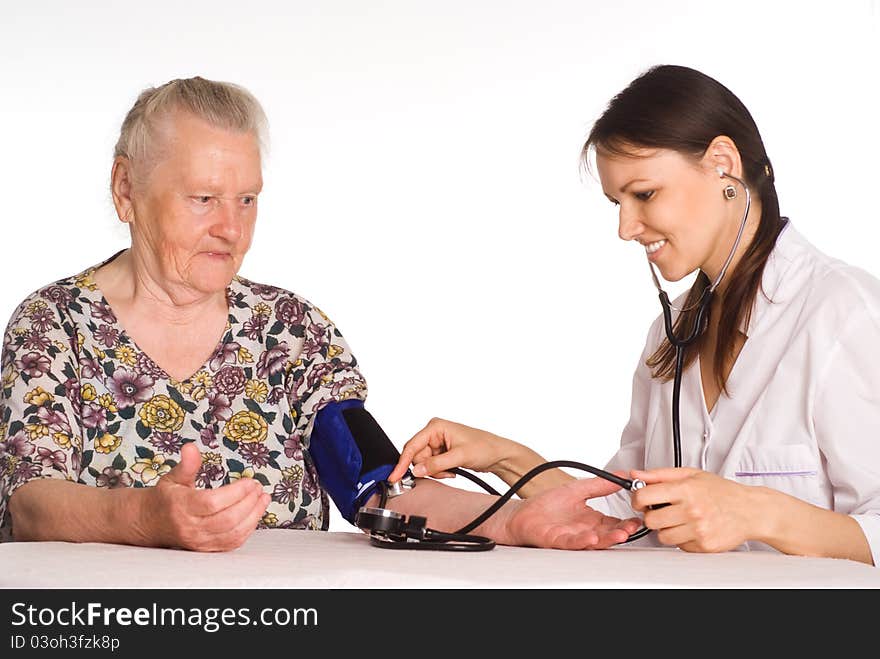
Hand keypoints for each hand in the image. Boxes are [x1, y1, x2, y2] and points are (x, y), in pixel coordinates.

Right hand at [141, 442, 269, 551]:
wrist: (152, 523)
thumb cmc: (166, 498)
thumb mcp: (173, 477)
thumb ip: (186, 464)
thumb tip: (190, 447)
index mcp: (181, 507)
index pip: (212, 502)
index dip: (235, 492)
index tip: (250, 481)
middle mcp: (191, 527)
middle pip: (227, 519)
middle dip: (248, 502)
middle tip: (258, 487)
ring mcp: (200, 541)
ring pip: (233, 533)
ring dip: (254, 515)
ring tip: (263, 498)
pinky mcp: (207, 549)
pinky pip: (233, 543)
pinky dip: (248, 529)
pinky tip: (255, 514)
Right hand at [389, 417, 523, 481]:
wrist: (498, 454)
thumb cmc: (484, 447)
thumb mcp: (459, 457)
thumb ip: (436, 464)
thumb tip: (417, 470)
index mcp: (436, 426)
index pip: (412, 445)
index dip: (402, 462)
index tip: (394, 476)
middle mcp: (434, 433)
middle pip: (416, 456)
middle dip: (427, 468)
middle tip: (444, 472)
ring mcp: (437, 442)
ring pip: (423, 463)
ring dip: (435, 471)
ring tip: (451, 470)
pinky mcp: (441, 452)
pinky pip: (431, 466)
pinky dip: (439, 471)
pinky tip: (452, 470)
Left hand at [502, 475, 641, 549]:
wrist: (523, 513)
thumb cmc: (548, 504)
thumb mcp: (578, 488)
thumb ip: (600, 484)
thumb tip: (621, 475)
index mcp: (592, 519)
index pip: (614, 522)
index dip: (627, 521)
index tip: (638, 517)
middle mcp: (585, 530)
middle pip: (608, 533)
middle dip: (622, 532)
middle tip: (632, 528)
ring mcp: (573, 537)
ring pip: (595, 541)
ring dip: (608, 539)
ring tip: (620, 534)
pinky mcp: (558, 541)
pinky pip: (573, 543)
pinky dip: (583, 541)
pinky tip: (591, 537)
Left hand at [630, 467, 758, 552]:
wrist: (750, 511)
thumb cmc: (722, 492)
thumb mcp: (691, 474)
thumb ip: (659, 474)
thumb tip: (636, 474)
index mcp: (686, 489)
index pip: (644, 496)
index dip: (637, 498)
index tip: (640, 499)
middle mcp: (692, 510)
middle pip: (650, 520)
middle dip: (651, 515)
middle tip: (661, 510)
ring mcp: (698, 529)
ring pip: (662, 536)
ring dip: (666, 529)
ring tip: (678, 519)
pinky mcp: (704, 546)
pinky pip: (679, 546)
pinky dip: (681, 539)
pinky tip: (690, 528)